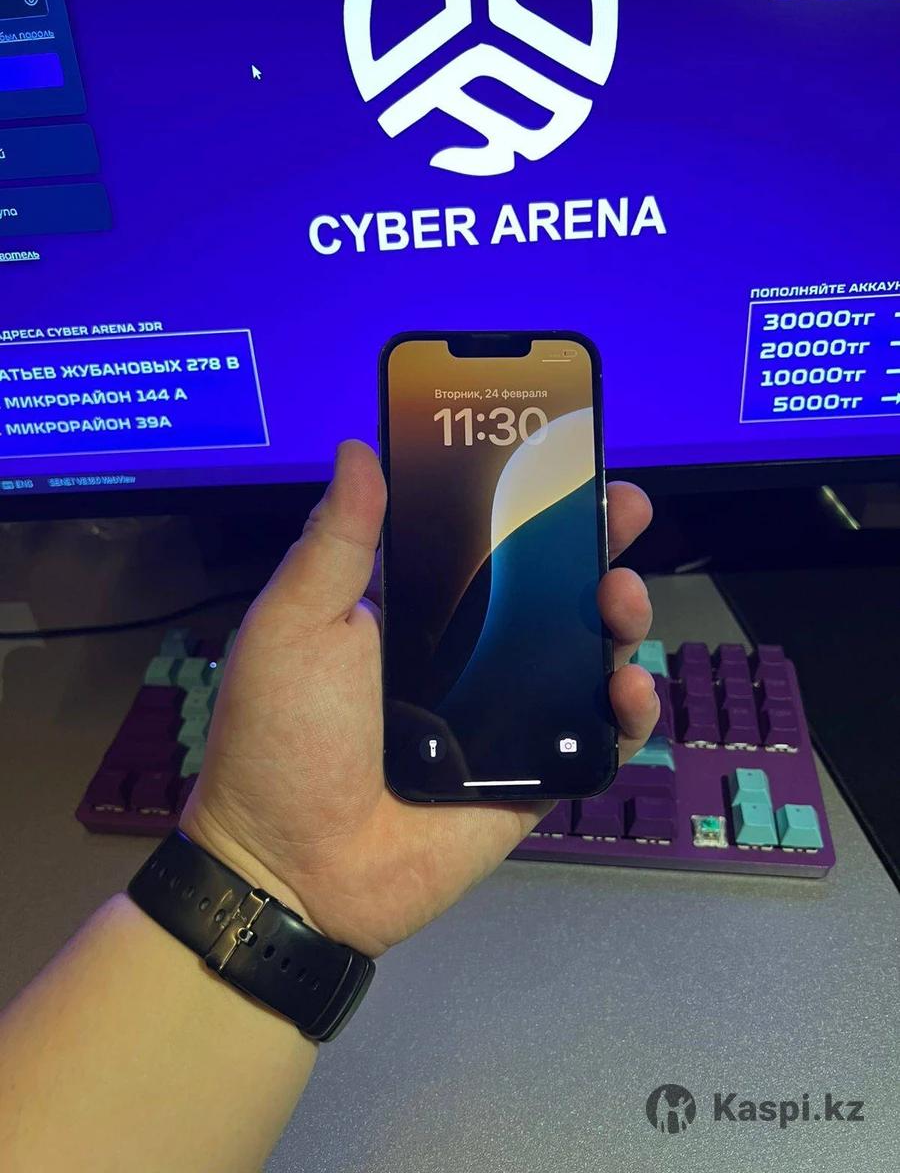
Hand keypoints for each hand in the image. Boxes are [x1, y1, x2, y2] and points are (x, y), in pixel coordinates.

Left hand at [180, 441, 657, 957]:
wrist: (295, 870)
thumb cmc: (284, 737)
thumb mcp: (294, 623)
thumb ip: (337, 540)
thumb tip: (358, 448)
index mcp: (410, 615)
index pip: (482, 545)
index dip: (524, 504)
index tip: (562, 463)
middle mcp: (464, 658)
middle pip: (547, 591)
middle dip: (592, 545)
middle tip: (624, 510)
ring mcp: (503, 718)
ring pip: (582, 655)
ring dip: (619, 618)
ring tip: (623, 597)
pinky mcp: (532, 776)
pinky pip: (594, 739)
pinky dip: (626, 713)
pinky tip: (627, 686)